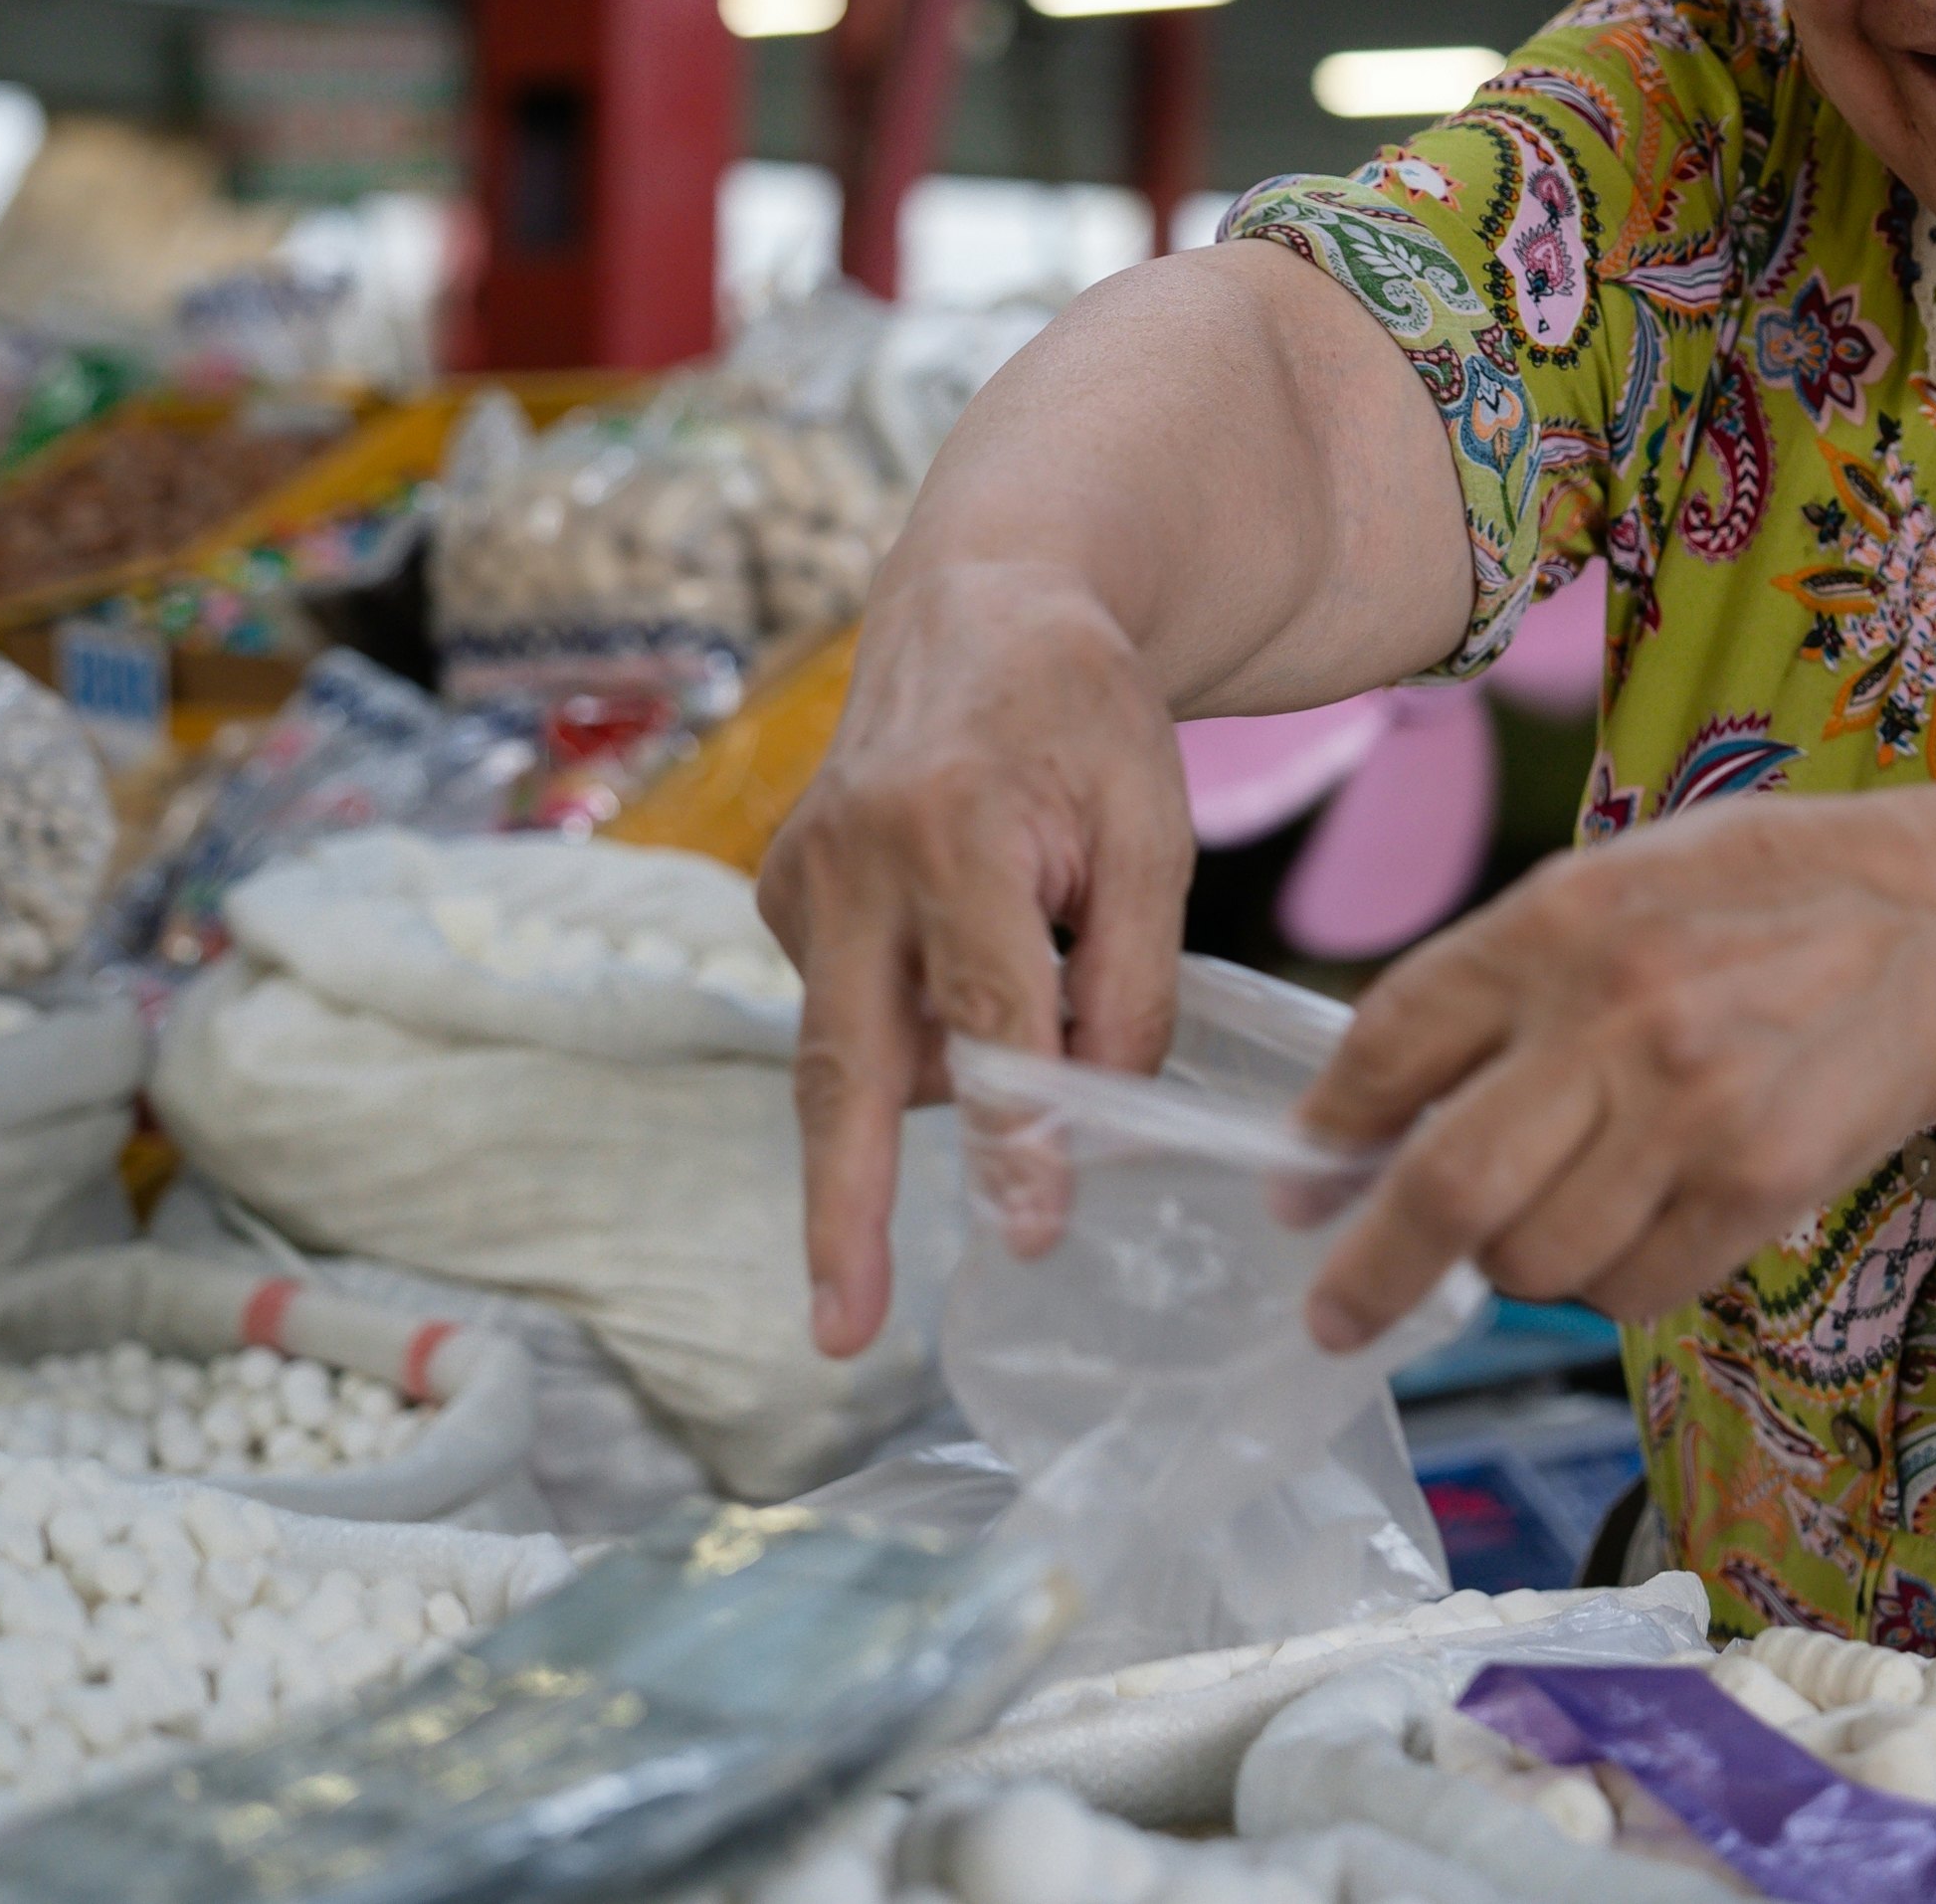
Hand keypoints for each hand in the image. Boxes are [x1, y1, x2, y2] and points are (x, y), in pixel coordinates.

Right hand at [759, 562, 1192, 1356]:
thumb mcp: (1155, 829)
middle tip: (839, 1329)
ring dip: (944, 1073)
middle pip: (849, 1065)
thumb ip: (1132, 977)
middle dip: (843, 1207)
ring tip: (1031, 946)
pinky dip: (923, 1020)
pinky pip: (858, 1008)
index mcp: (949, 827)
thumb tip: (1095, 1125)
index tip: (1029, 1232)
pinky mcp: (780, 897)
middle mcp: (848, 859)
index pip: (990, 1009)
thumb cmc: (1084, 718)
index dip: (1015, 1130)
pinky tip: (977, 940)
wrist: (980, 606)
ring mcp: (798, 879)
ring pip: (865, 1047)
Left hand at [1290, 793, 1935, 1348]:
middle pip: (1445, 1185)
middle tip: (1337, 1313)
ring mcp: (1694, 1108)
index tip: (1300, 1184)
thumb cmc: (1756, 901)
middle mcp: (1618, 1015)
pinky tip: (1646, 1220)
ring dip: (1517, 1267)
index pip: (1391, 1040)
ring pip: (1537, 1260)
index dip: (1328, 1130)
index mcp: (1558, 920)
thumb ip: (1490, 985)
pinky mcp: (1762, 1184)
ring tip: (1561, 1214)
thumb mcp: (1609, 886)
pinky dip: (1612, 1283)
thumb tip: (1357, 1125)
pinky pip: (1634, 1290)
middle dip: (1370, 1272)